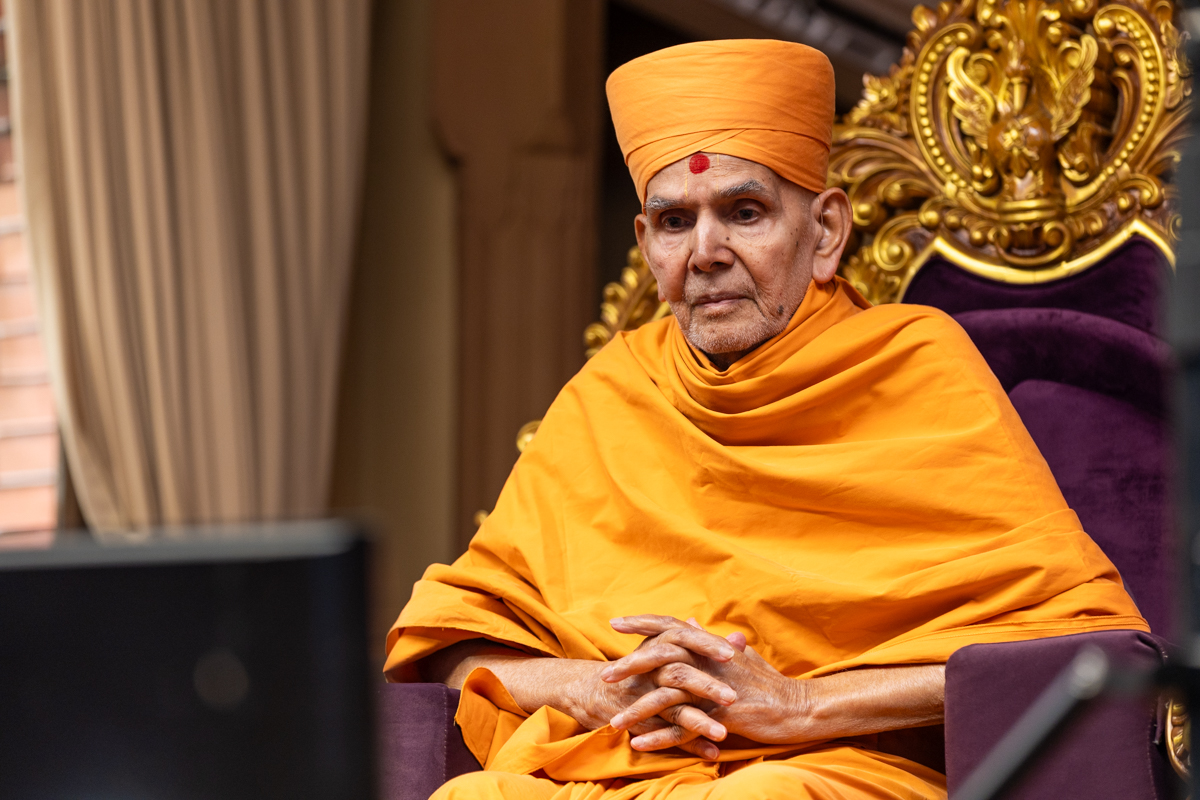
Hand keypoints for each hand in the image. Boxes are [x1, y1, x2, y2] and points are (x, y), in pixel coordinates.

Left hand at [604, 615, 807, 749]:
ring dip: (637, 710)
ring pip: (666, 696)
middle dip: (629, 667)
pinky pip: (683, 728)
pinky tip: (639, 745)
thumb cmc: (767, 682)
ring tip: (613, 722)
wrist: (798, 707)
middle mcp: (708, 663)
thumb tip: (689, 621)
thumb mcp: (737, 655)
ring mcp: (713, 689)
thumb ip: (709, 640)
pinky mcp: (720, 716)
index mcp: (710, 647)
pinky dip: (659, 737)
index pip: (670, 626)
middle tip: (604, 676)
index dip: (643, 623)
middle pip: (661, 657)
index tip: (616, 622)